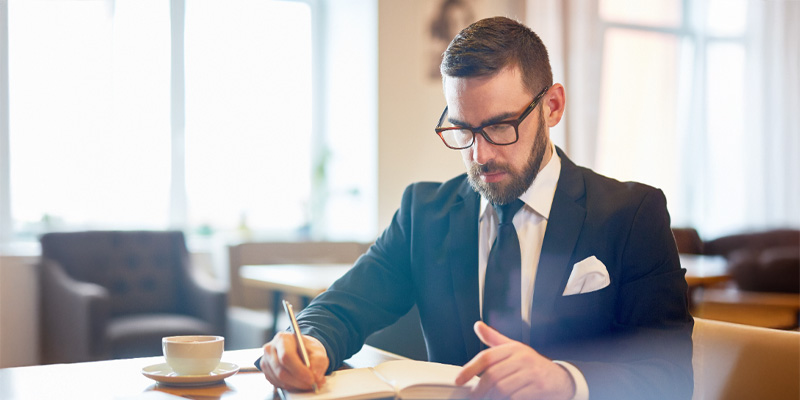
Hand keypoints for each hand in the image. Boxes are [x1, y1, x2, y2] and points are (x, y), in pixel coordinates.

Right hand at [260, 332, 328, 391]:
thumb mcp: (318, 351)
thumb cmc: (307, 349)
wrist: (301, 350)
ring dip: (296, 385)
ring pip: (280, 380)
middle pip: (281, 371)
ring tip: (309, 383)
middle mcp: (270, 349)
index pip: (286, 356)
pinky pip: (278, 384)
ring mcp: (266, 362)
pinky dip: (291, 386)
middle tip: (313, 384)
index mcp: (282, 339)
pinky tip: (300, 382)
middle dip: (299, 381)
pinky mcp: (267, 373)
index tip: (311, 379)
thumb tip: (315, 376)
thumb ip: (319, 362)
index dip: (299, 370)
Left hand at [455, 321, 575, 399]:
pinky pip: (516, 397)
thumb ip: (494, 339)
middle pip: (493, 376)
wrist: (561, 379)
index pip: (486, 357)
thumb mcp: (515, 349)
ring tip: (488, 399)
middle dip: (480, 390)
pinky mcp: (539, 387)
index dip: (469, 369)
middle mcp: (523, 358)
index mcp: (514, 348)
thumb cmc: (534, 365)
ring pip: (503, 389)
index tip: (459, 380)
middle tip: (473, 396)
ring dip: (492, 397)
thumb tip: (478, 326)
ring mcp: (532, 373)